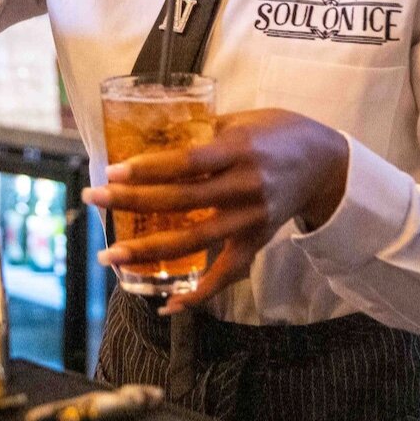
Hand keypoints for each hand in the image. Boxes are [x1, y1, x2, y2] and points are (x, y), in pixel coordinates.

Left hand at [81, 108, 349, 312]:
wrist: (326, 163)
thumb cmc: (277, 131)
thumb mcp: (241, 117)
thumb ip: (201, 130)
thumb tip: (150, 134)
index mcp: (240, 149)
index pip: (187, 163)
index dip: (149, 169)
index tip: (112, 172)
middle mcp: (245, 187)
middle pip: (181, 201)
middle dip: (131, 203)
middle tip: (92, 199)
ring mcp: (252, 219)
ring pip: (195, 241)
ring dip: (149, 252)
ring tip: (111, 255)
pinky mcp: (258, 241)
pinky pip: (227, 273)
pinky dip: (199, 293)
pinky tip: (168, 303)